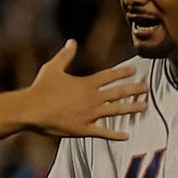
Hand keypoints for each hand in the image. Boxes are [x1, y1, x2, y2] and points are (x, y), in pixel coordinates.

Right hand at [22, 41, 149, 141]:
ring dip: (131, 108)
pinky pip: (103, 132)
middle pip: (119, 92)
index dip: (123, 72)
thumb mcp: (53, 67)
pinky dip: (115, 135)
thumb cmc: (40, 88)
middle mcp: (92, 98)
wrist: (30, 110)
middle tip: (147, 88)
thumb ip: (65, 55)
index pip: (110, 76)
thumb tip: (72, 41)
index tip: (135, 70)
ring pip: (116, 111)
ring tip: (144, 107)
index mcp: (87, 83)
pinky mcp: (83, 129)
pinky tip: (126, 136)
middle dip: (134, 90)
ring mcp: (89, 115)